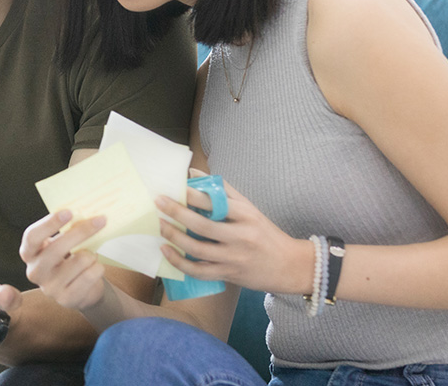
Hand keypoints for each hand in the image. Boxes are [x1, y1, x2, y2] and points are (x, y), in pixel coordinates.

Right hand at [19, 210, 109, 310]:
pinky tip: (94, 268)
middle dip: (81, 232)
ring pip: (79, 260)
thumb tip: (85, 216)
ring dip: (91, 254)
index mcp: (29, 253)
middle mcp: (35, 271)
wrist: (80, 290)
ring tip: (91, 255)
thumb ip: (66, 231)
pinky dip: (98, 268)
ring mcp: (49, 288)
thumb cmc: (69, 259)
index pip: (32, 236)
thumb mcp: (62, 244)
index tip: (68, 212)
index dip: (49, 223)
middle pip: (56, 248)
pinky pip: (90, 275)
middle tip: (100, 220)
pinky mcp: (66, 299)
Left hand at [156, 181, 309, 294]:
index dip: (191, 195)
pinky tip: (166, 251)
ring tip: (160, 226)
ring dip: (174, 237)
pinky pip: (198, 271)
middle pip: (202, 226)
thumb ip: (223, 191)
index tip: (172, 188)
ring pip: (197, 249)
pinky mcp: (228, 274)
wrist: (289, 266)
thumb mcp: (249, 208)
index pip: (215, 202)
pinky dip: (179, 262)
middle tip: (158, 203)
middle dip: (177, 213)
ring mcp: (234, 257)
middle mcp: (240, 236)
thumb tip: (192, 173)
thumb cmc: (264, 233)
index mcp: (246, 215)